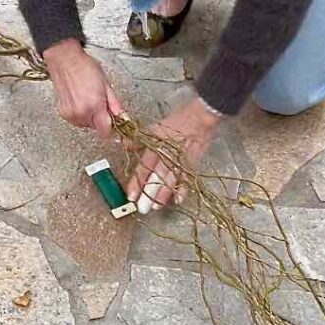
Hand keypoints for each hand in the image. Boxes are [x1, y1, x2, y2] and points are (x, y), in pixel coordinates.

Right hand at [44, 39, 123, 138]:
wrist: (64, 59)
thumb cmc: (84, 67)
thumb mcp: (105, 83)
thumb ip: (114, 103)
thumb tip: (119, 114)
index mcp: (94, 106)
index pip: (105, 131)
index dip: (111, 127)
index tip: (113, 122)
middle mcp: (81, 113)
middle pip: (96, 128)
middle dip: (100, 119)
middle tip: (100, 104)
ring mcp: (71, 114)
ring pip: (86, 125)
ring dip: (89, 117)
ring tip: (89, 100)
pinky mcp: (63, 113)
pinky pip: (76, 120)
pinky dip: (80, 114)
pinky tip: (80, 101)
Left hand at [127, 96, 221, 213]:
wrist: (200, 116)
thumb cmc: (177, 121)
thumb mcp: (154, 127)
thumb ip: (139, 140)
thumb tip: (124, 144)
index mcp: (156, 144)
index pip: (144, 166)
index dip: (137, 182)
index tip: (130, 195)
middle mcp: (167, 153)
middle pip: (157, 176)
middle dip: (149, 193)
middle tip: (142, 208)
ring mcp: (180, 159)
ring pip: (170, 179)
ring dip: (163, 194)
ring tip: (156, 207)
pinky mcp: (193, 162)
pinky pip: (187, 178)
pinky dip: (182, 189)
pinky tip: (177, 200)